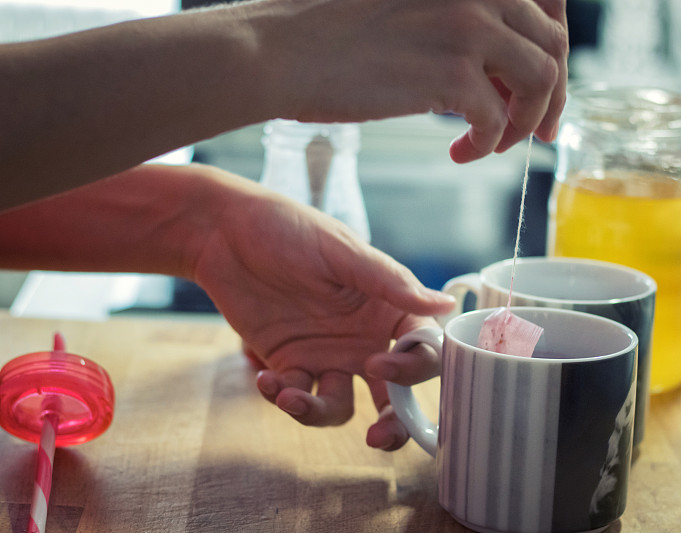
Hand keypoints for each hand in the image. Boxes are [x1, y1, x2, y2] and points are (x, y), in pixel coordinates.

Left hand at [187, 167, 454, 432]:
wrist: (226, 233)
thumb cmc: (290, 230)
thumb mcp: (343, 252)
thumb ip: (391, 284)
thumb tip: (445, 305)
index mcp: (386, 309)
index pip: (421, 349)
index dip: (412, 368)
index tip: (379, 363)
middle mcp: (363, 338)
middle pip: (393, 394)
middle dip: (393, 423)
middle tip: (376, 436)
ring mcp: (326, 354)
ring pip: (340, 405)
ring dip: (320, 413)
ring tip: (290, 397)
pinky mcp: (288, 363)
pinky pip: (296, 395)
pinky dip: (282, 397)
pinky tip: (264, 378)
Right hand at [242, 0, 567, 162]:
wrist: (281, 51)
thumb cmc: (332, 36)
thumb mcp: (412, 11)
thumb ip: (462, 27)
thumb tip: (502, 70)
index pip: (546, 7)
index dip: (553, 51)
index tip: (545, 89)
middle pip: (552, 45)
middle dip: (550, 96)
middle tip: (537, 131)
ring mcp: (465, 26)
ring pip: (540, 80)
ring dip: (524, 121)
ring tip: (493, 143)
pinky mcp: (448, 72)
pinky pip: (497, 119)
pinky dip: (486, 144)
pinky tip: (460, 152)